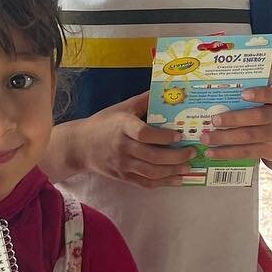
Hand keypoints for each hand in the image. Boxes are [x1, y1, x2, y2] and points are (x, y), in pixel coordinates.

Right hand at [75, 91, 193, 188]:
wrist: (80, 146)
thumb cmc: (103, 123)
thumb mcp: (121, 108)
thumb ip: (143, 100)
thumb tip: (165, 88)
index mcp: (123, 126)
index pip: (144, 134)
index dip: (163, 136)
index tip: (179, 135)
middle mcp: (123, 147)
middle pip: (152, 156)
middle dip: (176, 157)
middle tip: (192, 151)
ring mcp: (122, 164)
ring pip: (152, 172)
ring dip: (173, 171)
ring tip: (188, 166)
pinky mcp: (123, 176)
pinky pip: (146, 183)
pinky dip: (163, 182)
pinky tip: (177, 179)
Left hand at [202, 85, 271, 163]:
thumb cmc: (271, 113)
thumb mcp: (270, 102)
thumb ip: (253, 98)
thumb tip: (218, 98)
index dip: (260, 94)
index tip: (243, 93)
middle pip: (258, 117)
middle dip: (234, 119)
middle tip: (214, 120)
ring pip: (248, 137)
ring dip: (224, 138)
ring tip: (206, 138)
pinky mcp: (268, 151)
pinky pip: (245, 152)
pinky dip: (226, 153)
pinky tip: (211, 152)